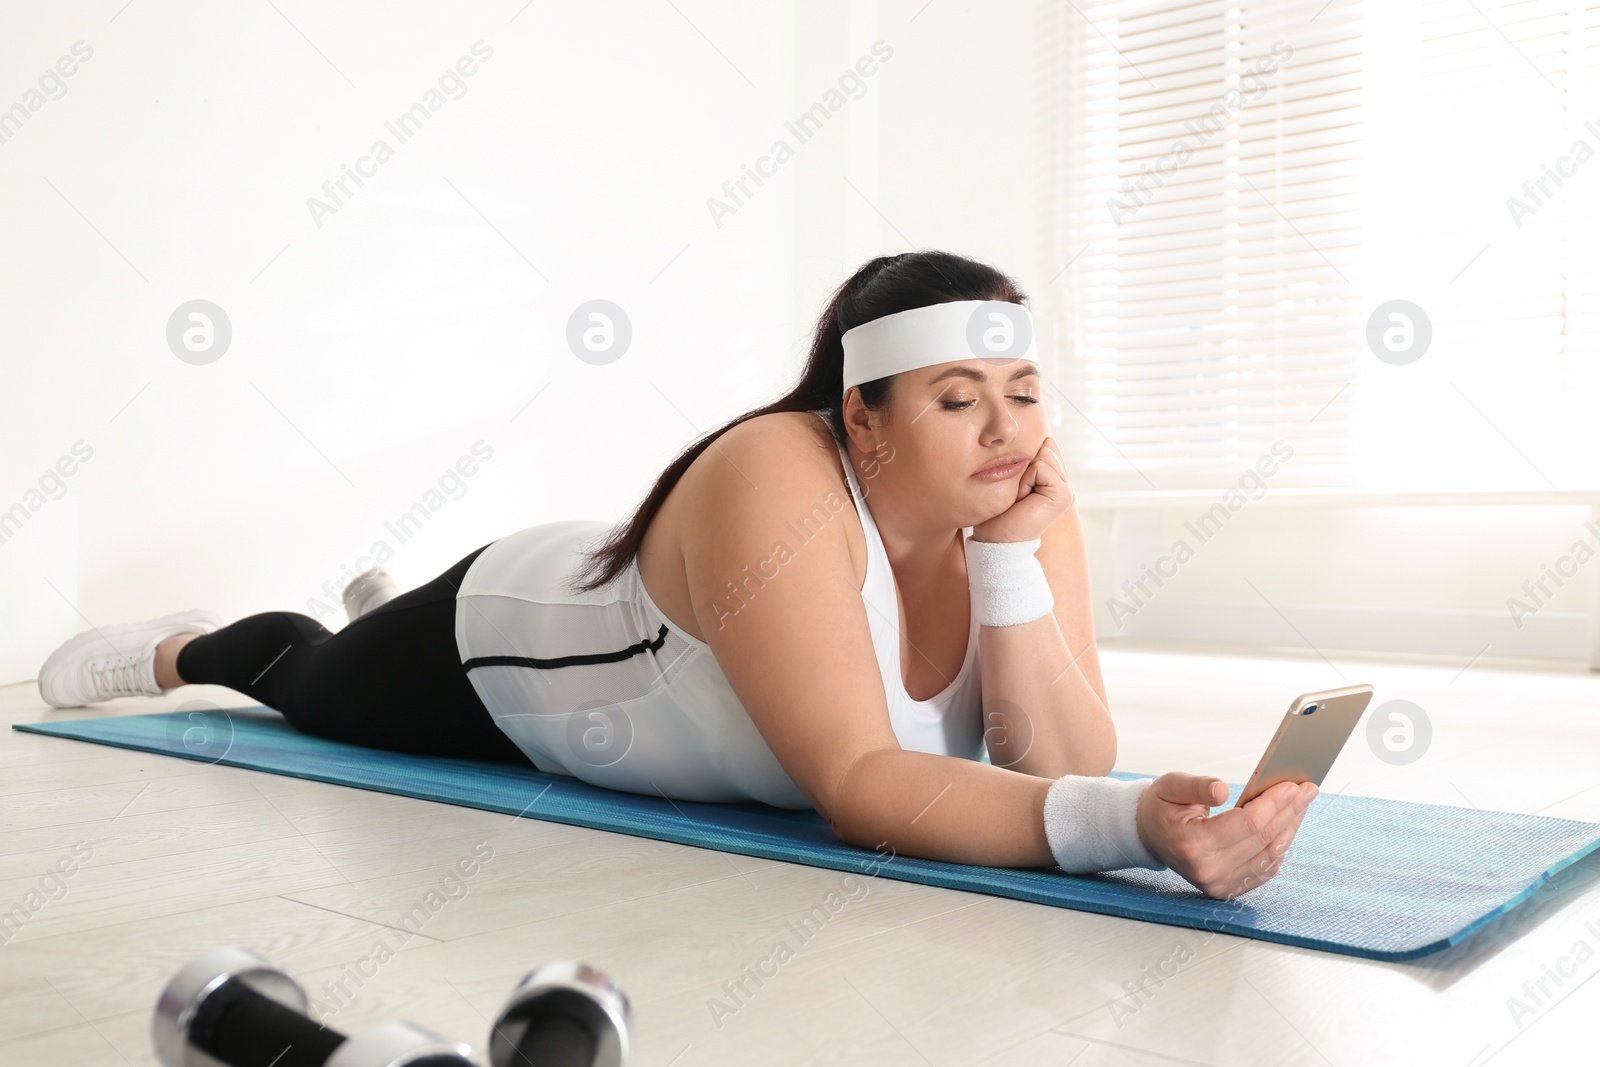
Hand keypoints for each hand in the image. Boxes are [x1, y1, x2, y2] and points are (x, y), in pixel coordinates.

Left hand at [970, 436, 1074, 543]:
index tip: (1018, 484)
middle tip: (1018, 492)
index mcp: (1055, 478)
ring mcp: (1067, 490)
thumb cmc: (999, 510)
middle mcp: (1064, 483)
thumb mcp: (1015, 477)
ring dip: (1024, 474)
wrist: (997, 539)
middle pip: (1046, 446)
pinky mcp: (1063, 495)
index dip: (1025, 459)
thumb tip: (1046, 439)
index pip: (1046, 444)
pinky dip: (1026, 480)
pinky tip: (1024, 499)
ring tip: (1021, 496)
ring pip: (1044, 454)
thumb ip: (1031, 458)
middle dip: (1025, 465)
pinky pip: (1041, 467)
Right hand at [1135, 772, 1315, 898]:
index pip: (1248, 824)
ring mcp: (1219, 884)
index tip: (1292, 785)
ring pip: (1270, 855)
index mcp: (1193, 845)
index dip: (1274, 803)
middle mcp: (1208, 870)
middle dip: (1289, 811)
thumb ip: (1198, 787)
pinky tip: (1287, 826)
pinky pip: (1265, 869)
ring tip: (1301, 804)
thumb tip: (1223, 789)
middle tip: (1307, 790)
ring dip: (1290, 828)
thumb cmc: (1161, 807)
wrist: (1148, 835)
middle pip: (1264, 839)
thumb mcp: (1171, 786)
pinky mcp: (1227, 889)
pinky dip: (1280, 846)